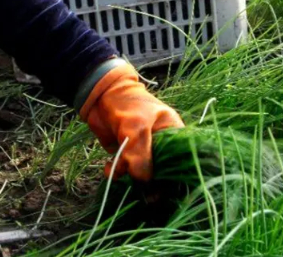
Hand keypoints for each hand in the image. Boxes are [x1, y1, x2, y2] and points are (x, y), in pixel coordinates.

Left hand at [78, 62, 182, 180]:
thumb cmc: (126, 103)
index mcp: (174, 134)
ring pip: (143, 175)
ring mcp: (145, 151)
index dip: (175, 177)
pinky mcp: (128, 155)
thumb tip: (144, 181)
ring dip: (130, 176)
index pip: (182, 162)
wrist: (100, 94)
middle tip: (139, 187)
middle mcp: (162, 146)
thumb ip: (142, 154)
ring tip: (118, 167)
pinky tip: (108, 168)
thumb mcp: (137, 126)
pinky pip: (126, 171)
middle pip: (163, 172)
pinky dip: (118, 173)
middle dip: (150, 181)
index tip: (163, 187)